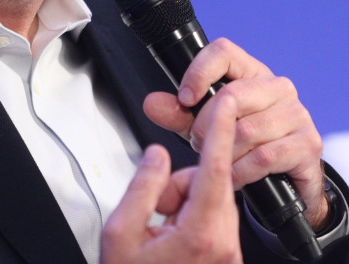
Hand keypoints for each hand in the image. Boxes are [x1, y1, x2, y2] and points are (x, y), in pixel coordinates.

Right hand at [101, 94, 242, 263]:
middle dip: (178, 187)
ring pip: (209, 202)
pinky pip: (211, 221)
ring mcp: (227, 253)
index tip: (227, 101)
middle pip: (208, 184)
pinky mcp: (225, 258)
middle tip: (153, 212)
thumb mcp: (121, 234)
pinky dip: (189, 222)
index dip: (220, 129)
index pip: (215, 167)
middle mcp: (224, 243)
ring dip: (182, 206)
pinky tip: (168, 243)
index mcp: (201, 233)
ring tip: (157, 233)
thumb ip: (142, 187)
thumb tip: (157, 157)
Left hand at [142, 37, 328, 228]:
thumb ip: (178, 114)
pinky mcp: (307, 143)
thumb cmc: (243, 144)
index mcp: (251, 72)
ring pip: (246, 130)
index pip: (223, 52)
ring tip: (219, 161)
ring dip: (223, 152)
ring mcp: (297, 113)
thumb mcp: (203, 127)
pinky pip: (263, 157)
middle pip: (231, 95)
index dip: (199, 72)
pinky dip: (241, 172)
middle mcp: (278, 87)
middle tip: (198, 142)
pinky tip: (235, 176)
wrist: (283, 179)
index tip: (185, 98)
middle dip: (205, 126)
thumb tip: (152, 103)